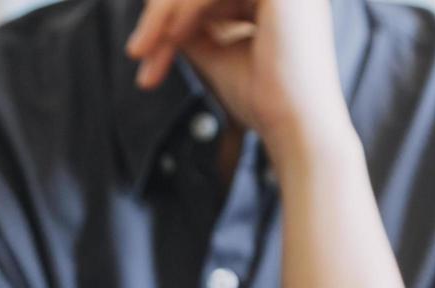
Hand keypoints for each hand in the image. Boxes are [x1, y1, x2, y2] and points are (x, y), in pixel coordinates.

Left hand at [127, 0, 352, 161]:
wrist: (297, 128)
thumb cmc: (264, 100)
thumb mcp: (216, 52)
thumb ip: (190, 26)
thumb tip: (155, 8)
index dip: (172, 17)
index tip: (144, 53)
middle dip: (162, 14)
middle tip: (137, 51)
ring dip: (165, 15)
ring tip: (144, 52)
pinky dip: (182, 12)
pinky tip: (171, 39)